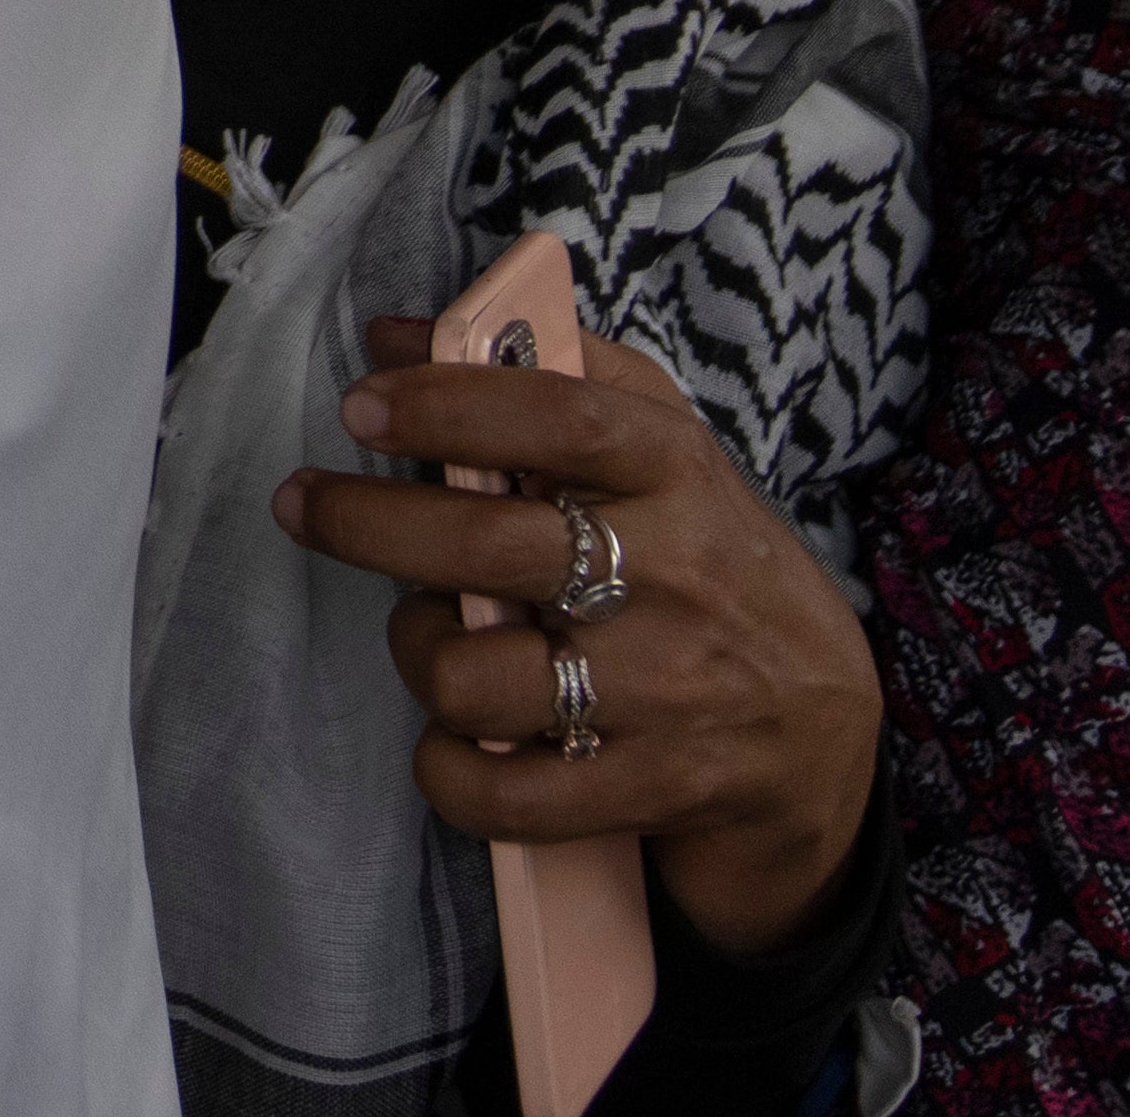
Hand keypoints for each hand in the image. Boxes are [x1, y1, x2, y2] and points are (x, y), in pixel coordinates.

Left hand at [275, 318, 878, 957]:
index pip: (563, 419)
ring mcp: (667, 693)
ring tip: (427, 635)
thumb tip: (401, 334)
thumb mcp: (664, 456)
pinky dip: (449, 773)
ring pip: (479, 679)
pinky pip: (506, 794)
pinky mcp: (652, 789)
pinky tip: (449, 742)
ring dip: (419, 655)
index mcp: (679, 476)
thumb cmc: (712, 572)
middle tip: (305, 504)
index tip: (363, 404)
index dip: (452, 405)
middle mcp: (676, 578)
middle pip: (490, 547)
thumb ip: (549, 376)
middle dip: (370, 523)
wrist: (824, 739)